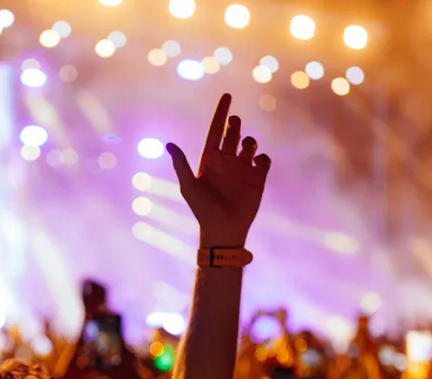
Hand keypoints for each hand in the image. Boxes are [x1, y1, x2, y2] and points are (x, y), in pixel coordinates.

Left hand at [167, 94, 270, 248]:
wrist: (223, 230)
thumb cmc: (202, 210)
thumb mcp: (189, 186)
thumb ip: (180, 164)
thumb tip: (168, 144)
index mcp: (210, 159)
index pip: (215, 131)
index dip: (221, 113)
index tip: (227, 95)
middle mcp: (226, 161)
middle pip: (233, 134)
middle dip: (234, 125)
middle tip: (234, 123)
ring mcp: (242, 169)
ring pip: (250, 144)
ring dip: (249, 141)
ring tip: (245, 149)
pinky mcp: (257, 179)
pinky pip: (263, 160)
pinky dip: (262, 157)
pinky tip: (256, 163)